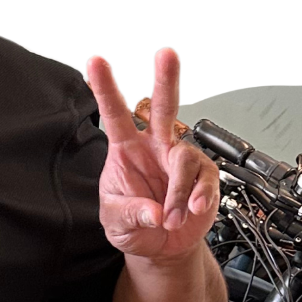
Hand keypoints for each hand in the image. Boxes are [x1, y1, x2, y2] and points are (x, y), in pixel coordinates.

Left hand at [85, 47, 219, 264]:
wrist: (160, 247)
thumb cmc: (133, 224)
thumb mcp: (115, 222)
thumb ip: (129, 214)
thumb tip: (153, 211)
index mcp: (126, 149)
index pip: (114, 113)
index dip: (105, 87)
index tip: (96, 62)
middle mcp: (154, 147)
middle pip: (161, 106)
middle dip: (165, 79)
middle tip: (167, 55)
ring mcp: (179, 160)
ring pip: (184, 158)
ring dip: (177, 192)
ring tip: (171, 218)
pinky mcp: (203, 177)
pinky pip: (205, 180)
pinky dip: (199, 197)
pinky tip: (192, 209)